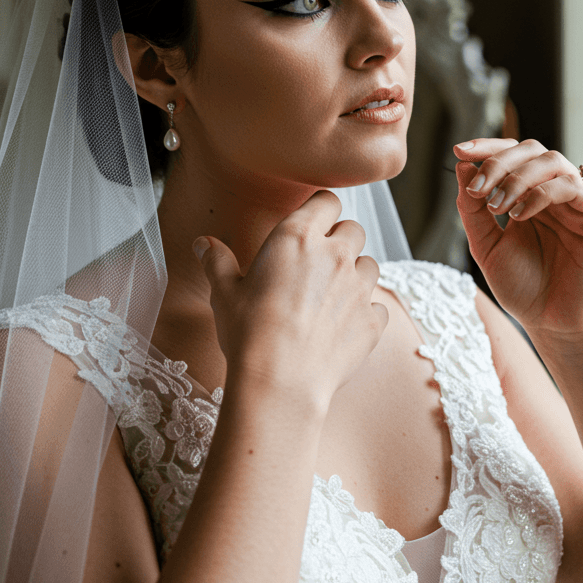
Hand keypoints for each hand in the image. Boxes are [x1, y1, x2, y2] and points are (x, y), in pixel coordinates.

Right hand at [193, 190, 386, 403]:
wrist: (280, 382)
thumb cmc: (249, 334)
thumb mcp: (225, 293)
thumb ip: (217, 261)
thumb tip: (203, 243)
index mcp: (298, 237)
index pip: (326, 200)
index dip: (320, 210)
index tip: (312, 223)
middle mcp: (336, 254)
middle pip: (354, 228)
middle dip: (341, 239)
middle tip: (319, 261)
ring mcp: (359, 287)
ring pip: (370, 264)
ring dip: (355, 273)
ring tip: (332, 294)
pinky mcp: (373, 321)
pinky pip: (379, 306)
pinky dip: (366, 311)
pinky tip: (345, 324)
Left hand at [455, 138, 582, 338]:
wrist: (555, 326)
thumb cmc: (525, 291)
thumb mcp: (486, 247)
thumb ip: (473, 210)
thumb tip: (462, 166)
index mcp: (531, 196)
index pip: (512, 155)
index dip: (487, 147)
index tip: (458, 151)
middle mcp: (556, 194)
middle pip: (531, 150)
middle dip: (498, 161)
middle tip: (476, 188)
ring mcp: (580, 203)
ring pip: (552, 161)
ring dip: (517, 177)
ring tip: (496, 206)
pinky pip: (572, 186)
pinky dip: (540, 193)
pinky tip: (519, 216)